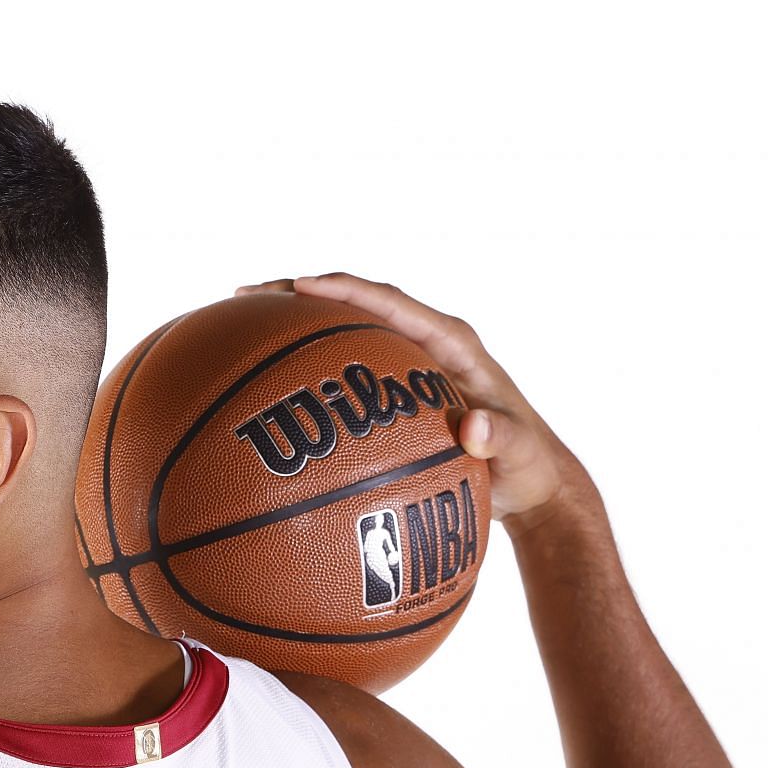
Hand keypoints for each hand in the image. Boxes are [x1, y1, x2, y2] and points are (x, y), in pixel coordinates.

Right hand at [233, 273, 593, 538]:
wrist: (530, 481)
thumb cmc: (525, 466)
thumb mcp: (520, 455)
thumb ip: (500, 439)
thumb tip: (472, 427)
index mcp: (452, 343)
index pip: (391, 304)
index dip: (344, 289)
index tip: (299, 286)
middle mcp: (425, 342)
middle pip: (355, 304)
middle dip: (299, 293)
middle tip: (244, 297)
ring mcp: (405, 363)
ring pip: (341, 331)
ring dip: (292, 325)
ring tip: (237, 325)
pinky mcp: (392, 390)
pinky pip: (341, 368)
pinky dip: (303, 366)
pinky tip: (262, 383)